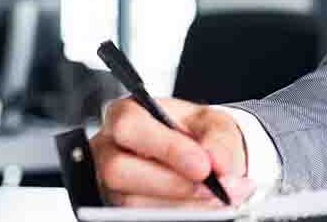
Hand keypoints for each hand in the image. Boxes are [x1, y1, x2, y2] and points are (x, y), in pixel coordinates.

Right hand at [91, 97, 255, 207]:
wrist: (197, 158)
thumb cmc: (193, 132)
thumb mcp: (212, 123)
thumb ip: (218, 139)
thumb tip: (217, 163)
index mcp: (126, 114)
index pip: (130, 126)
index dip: (167, 148)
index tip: (203, 166)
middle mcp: (108, 149)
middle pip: (118, 169)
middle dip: (170, 183)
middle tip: (210, 188)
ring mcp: (108, 182)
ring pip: (129, 201)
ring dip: (178, 204)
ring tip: (214, 198)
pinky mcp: (117, 207)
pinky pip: (138, 216)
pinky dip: (176, 214)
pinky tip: (200, 207)